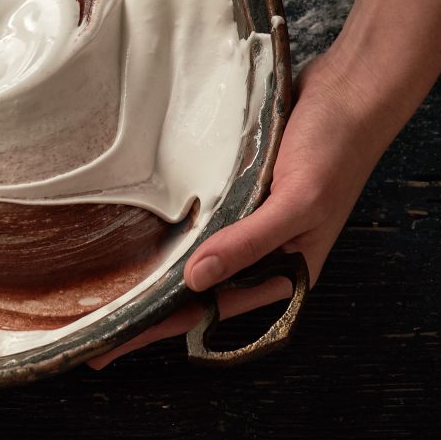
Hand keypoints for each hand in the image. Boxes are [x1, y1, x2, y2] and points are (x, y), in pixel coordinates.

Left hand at [89, 46, 395, 368]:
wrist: (350, 90)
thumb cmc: (336, 149)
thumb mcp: (296, 202)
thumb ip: (248, 242)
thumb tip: (194, 279)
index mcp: (286, 272)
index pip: (210, 311)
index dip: (159, 330)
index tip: (109, 349)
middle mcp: (264, 254)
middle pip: (195, 291)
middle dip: (147, 311)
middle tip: (89, 329)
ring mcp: (249, 221)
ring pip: (193, 256)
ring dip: (155, 272)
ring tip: (104, 288)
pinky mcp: (239, 190)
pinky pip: (198, 219)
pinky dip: (170, 229)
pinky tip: (137, 232)